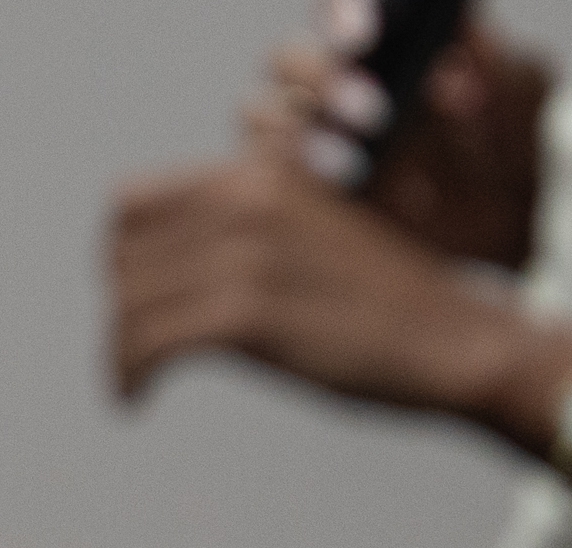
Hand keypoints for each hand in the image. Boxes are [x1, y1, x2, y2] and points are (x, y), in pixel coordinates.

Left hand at [104, 129, 530, 413]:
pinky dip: (131, 373)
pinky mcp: (250, 312)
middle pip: (123, 255)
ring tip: (130, 381)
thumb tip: (160, 263)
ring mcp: (246, 253)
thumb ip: (243, 229)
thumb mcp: (307, 230)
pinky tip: (136, 398)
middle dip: (120, 308)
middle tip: (132, 351)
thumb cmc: (382, 299)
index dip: (120, 256)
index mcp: (253, 173)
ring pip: (131, 302)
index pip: (132, 203)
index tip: (131, 299)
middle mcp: (242, 198)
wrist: (452, 338)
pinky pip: (153, 341)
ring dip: (119, 351)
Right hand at [250, 0, 551, 268]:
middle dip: (320, 79)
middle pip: (287, 60)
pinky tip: (350, 203)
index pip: (339, 7)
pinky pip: (271, 182)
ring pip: (263, 117)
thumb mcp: (524, 97)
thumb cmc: (522, 144)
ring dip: (297, 134)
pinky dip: (300, 189)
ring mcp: (313, 139)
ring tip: (353, 164)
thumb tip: (460, 34)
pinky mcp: (307, 195)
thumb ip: (494, 62)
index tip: (368, 32)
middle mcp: (336, 83)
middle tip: (375, 111)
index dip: (340, 8)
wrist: (526, 225)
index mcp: (383, 43)